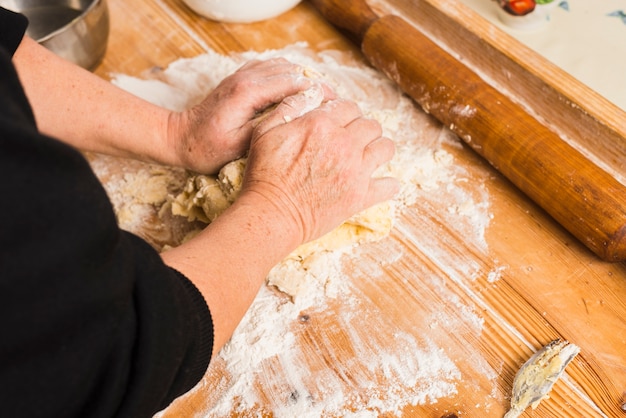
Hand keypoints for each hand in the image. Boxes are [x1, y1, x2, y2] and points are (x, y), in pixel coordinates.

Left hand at [169, 58, 334, 173]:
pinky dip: (290, 78)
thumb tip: (301, 117)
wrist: (181, 139)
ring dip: (305, 80)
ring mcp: (243, 73)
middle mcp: (247, 76)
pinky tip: (299, 96)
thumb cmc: (208, 148)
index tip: (335, 108)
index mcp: (249, 91)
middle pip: (294, 70)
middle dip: (316, 86)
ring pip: (285, 66)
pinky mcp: (242, 77)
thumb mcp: (241, 144)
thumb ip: (271, 126)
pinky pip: (273, 68)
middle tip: (333, 106)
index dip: (319, 94)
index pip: (295, 82)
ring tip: (319, 101)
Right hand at [240, 86, 398, 245]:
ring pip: (386, 148)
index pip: (349, 107)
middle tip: (353, 140)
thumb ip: (289, 107)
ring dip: (378, 149)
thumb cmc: (264, 174)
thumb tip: (309, 92)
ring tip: (367, 156)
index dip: (345, 113)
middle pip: (371, 125)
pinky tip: (380, 183)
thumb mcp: (265, 131)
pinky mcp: (360, 196)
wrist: (271, 214)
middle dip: (363, 129)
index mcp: (321, 125)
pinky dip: (387, 184)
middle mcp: (343, 144)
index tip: (340, 123)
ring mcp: (355, 171)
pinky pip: (389, 185)